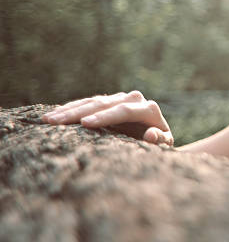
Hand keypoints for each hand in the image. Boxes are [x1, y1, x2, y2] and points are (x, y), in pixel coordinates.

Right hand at [42, 91, 173, 145]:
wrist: (158, 133)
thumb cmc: (160, 142)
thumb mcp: (165, 144)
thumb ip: (160, 140)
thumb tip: (151, 134)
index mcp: (148, 109)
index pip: (124, 110)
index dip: (105, 117)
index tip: (86, 124)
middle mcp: (133, 98)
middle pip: (104, 104)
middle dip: (79, 112)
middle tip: (57, 121)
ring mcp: (120, 97)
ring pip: (93, 101)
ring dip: (70, 109)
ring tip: (49, 119)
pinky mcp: (109, 100)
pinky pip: (88, 102)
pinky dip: (71, 107)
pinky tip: (55, 114)